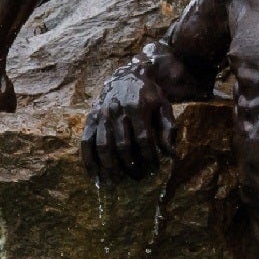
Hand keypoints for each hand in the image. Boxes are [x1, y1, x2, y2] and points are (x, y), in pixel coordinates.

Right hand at [81, 61, 174, 180]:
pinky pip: (86, 140)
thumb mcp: (164, 107)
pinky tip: (93, 174)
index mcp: (137, 108)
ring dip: (108, 167)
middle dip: (130, 165)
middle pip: (122, 144)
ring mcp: (101, 114)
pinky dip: (88, 159)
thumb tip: (171, 155)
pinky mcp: (91, 117)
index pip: (143, 138)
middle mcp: (117, 111)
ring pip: (102, 145)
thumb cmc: (150, 95)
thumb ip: (168, 130)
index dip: (149, 156)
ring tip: (113, 183)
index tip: (154, 169)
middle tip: (137, 178)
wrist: (129, 75)